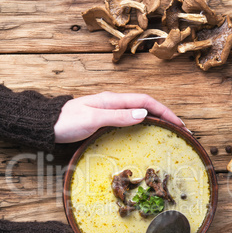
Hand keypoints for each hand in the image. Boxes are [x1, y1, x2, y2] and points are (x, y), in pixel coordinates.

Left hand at [54, 91, 187, 142]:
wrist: (49, 125)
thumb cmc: (67, 122)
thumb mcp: (92, 119)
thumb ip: (117, 116)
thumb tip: (144, 114)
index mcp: (113, 100)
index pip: (146, 101)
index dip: (165, 111)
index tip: (180, 124)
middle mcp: (115, 103)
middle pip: (147, 106)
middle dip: (166, 116)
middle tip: (182, 130)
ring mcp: (111, 111)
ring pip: (141, 112)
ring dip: (158, 120)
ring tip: (171, 131)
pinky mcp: (107, 119)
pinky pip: (132, 119)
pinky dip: (145, 124)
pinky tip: (149, 132)